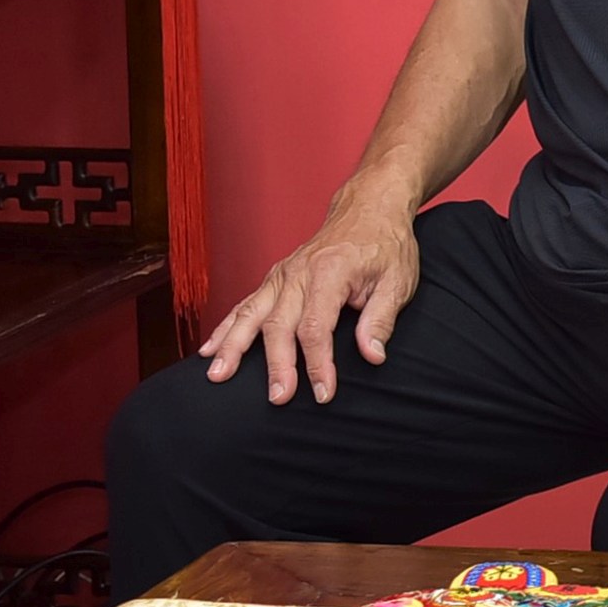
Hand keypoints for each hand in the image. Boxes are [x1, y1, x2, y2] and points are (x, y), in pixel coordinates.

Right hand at [202, 180, 421, 404]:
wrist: (369, 208)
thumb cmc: (386, 245)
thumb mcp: (398, 280)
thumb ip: (381, 318)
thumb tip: (372, 355)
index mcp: (330, 273)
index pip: (316, 327)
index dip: (317, 363)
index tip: (324, 393)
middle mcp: (298, 273)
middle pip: (278, 325)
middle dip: (276, 365)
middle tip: (278, 398)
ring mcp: (281, 274)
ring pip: (251, 314)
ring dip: (232, 347)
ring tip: (218, 376)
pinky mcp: (274, 278)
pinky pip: (245, 304)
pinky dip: (225, 327)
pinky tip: (209, 350)